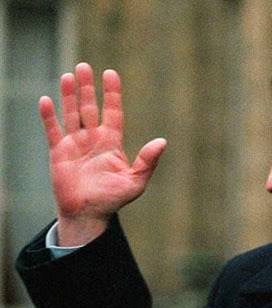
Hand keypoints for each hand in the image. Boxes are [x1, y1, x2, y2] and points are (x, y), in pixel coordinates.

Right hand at [40, 63, 166, 245]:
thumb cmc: (113, 199)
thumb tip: (162, 141)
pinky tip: (47, 100)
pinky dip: (49, 116)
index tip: (110, 73)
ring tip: (69, 75)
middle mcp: (93, 139)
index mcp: (111, 142)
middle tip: (84, 67)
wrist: (88, 215)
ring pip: (71, 114)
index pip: (113, 111)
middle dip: (87, 88)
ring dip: (69, 95)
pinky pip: (53, 131)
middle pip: (89, 107)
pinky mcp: (59, 153)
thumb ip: (147, 161)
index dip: (112, 93)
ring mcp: (75, 144)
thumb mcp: (135, 181)